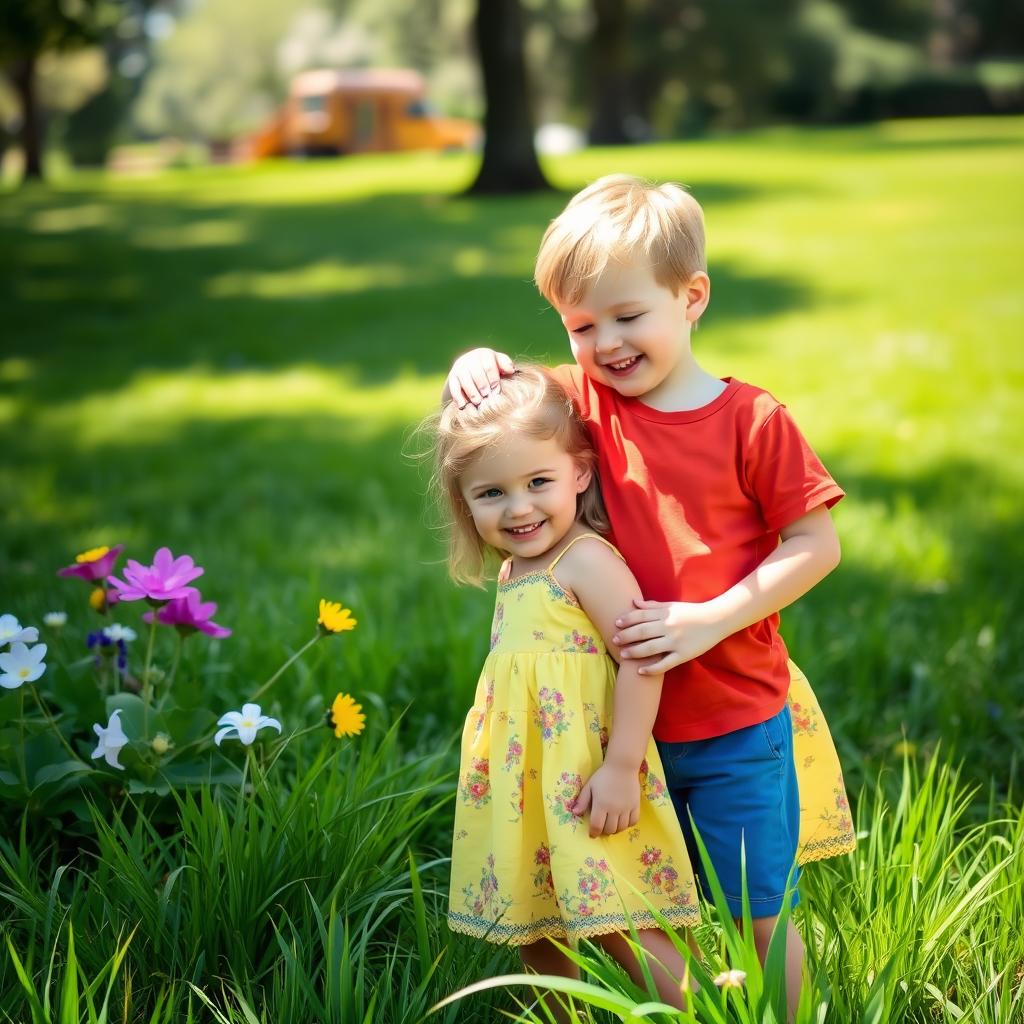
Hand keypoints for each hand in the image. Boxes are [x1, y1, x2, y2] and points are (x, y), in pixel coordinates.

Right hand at [446, 348, 515, 407]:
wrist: (470, 371)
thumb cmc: (491, 370)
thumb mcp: (499, 365)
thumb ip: (506, 365)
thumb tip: (511, 370)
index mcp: (484, 354)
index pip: (489, 366)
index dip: (493, 379)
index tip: (496, 391)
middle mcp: (470, 358)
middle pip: (477, 373)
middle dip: (483, 387)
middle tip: (488, 397)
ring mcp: (459, 368)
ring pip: (465, 381)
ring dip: (472, 393)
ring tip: (478, 402)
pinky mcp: (452, 378)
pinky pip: (454, 388)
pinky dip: (459, 398)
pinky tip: (464, 406)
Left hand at [572, 762, 640, 837]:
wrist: (622, 766)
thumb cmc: (603, 776)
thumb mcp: (589, 786)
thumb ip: (582, 800)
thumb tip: (575, 813)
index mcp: (601, 804)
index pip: (597, 826)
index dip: (593, 832)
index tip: (592, 834)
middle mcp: (614, 809)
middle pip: (610, 829)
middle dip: (604, 831)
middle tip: (602, 827)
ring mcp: (626, 808)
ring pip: (622, 828)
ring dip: (615, 829)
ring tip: (612, 824)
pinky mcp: (636, 805)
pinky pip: (633, 821)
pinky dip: (627, 824)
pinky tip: (623, 820)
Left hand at [613, 599, 727, 673]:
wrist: (716, 620)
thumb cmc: (691, 612)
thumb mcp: (672, 606)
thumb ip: (652, 606)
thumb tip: (633, 602)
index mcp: (665, 614)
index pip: (641, 616)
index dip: (627, 619)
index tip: (616, 624)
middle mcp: (669, 627)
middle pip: (642, 632)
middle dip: (626, 636)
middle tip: (614, 640)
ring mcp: (676, 641)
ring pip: (650, 648)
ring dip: (634, 652)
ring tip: (623, 654)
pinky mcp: (683, 654)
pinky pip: (665, 663)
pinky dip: (652, 668)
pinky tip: (640, 671)